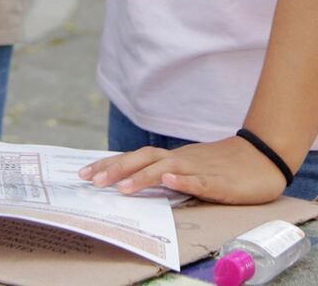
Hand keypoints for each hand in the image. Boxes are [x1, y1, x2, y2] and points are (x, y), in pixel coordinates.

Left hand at [79, 137, 287, 204]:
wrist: (261, 157)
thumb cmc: (221, 166)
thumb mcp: (187, 169)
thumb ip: (163, 173)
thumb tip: (131, 181)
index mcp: (170, 157)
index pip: (134, 158)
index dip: (109, 164)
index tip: (84, 172)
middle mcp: (179, 159)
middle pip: (142, 159)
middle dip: (115, 169)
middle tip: (91, 181)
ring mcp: (198, 168)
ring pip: (165, 168)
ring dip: (142, 176)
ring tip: (121, 187)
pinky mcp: (219, 181)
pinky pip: (199, 179)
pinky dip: (183, 179)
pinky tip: (170, 179)